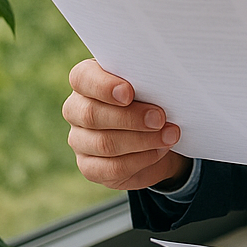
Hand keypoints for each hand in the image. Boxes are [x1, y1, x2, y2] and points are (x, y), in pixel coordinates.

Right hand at [62, 58, 191, 190]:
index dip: (103, 86)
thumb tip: (163, 80)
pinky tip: (160, 150)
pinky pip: (113, 167)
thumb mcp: (150, 83)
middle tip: (160, 118)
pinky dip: (141, 159)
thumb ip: (146, 79)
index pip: (82, 79)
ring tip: (170, 135)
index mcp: (86, 80)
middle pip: (92, 114)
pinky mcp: (90, 167)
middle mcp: (76, 110)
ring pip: (104, 143)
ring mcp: (80, 140)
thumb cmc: (151, 97)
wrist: (157, 132)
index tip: (129, 93)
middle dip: (130, 117)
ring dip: (142, 140)